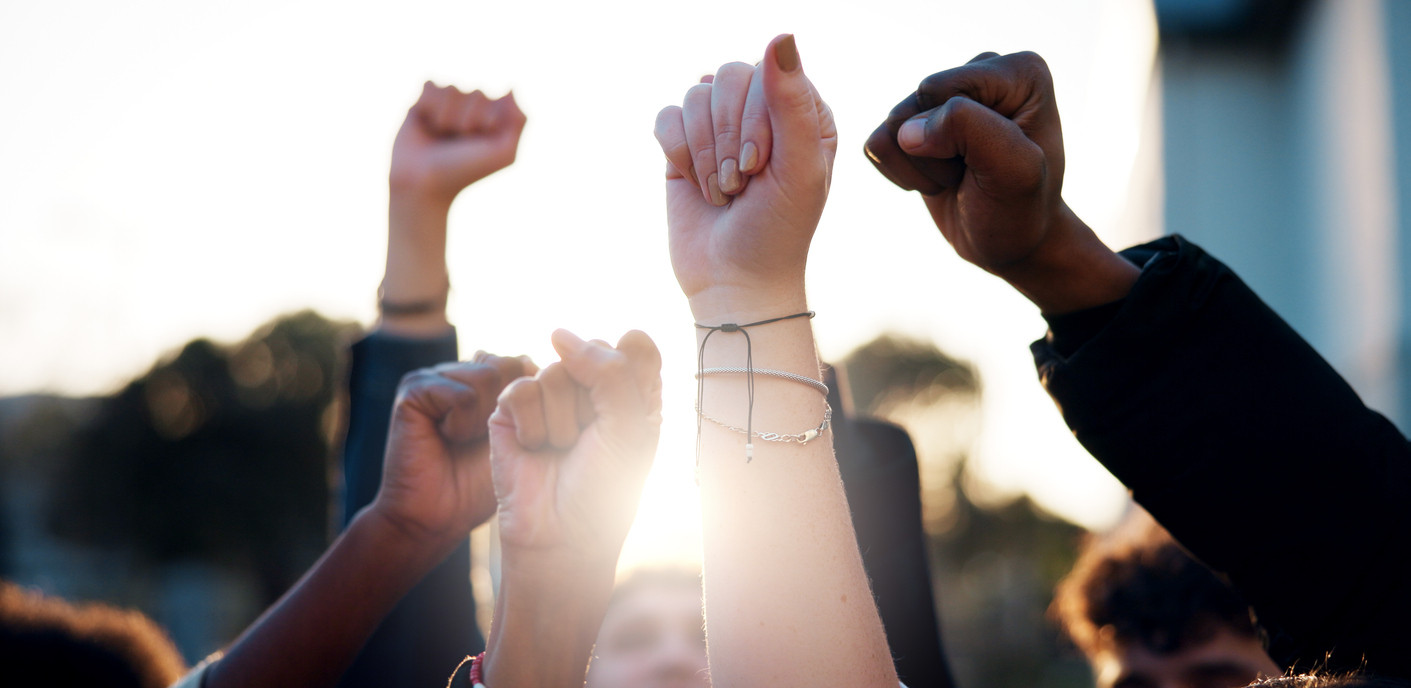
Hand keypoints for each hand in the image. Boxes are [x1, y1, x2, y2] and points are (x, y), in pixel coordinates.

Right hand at [370, 352, 532, 553]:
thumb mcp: (520, 440)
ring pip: (489, 376)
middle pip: (511, 363)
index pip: (526, 363)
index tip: (520, 438)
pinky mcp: (414, 388)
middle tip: (485, 440)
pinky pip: (463, 395)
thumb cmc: (482, 484)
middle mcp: (461, 370)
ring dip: (483, 419)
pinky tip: (447, 438)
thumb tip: (543, 366)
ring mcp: (436, 375)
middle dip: (509, 408)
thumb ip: (534, 402)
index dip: (532, 402)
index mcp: (486, 377)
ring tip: (463, 439)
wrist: (437, 516)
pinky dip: (462, 424)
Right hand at [389, 82, 526, 206]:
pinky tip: (425, 123)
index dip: (489, 122)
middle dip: (468, 120)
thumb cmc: (464, 171)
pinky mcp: (423, 101)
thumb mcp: (503, 154)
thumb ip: (518, 121)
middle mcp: (472, 110)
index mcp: (494, 120)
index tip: (480, 145)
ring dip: (447, 116)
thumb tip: (510, 88)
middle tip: (457, 144)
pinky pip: (430, 84)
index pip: (502, 101)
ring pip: (452, 89)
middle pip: (478, 93)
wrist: (422, 183)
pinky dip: (428, 105)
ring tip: (440, 136)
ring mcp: (448, 104)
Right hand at [488, 330, 661, 561]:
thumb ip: (610, 369)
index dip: (629, 375)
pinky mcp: (513, 409)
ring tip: (562, 451)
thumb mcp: (630, 428)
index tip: (626, 418)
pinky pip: (522, 388)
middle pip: (593, 352)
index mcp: (635, 389)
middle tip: (591, 442)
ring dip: (562, 420)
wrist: (560, 536)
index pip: (636, 344)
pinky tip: (535, 448)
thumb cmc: (605, 488)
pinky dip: (532, 424)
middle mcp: (595, 387)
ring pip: (555, 370)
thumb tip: (558, 334)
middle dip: (593, 403)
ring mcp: (552, 395)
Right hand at [654, 35, 835, 317]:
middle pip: (727, 76)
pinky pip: (666, 116)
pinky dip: (678, 153)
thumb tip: (781, 36)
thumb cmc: (778, 230)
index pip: (768, 72)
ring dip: (705, 152)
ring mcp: (721, 126)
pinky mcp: (684, 146)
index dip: (754, 118)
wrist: (733, 281)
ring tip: (723, 191)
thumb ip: (793, 103)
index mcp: (803, 111)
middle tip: (739, 182)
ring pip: (694, 95)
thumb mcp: (798, 169)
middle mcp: (762, 111)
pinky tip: (695, 183)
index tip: (759, 167)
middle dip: (727, 136)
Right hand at [863, 52, 1136, 312]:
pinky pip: (877, 143)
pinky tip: (935, 180)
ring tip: (956, 178)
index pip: (941, 89)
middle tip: (972, 174)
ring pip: (892, 124)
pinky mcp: (915, 121)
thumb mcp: (1014, 173)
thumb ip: (971, 129)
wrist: (1006, 242)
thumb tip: (906, 130)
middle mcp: (982, 70)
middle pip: (915, 104)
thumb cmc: (1019, 209)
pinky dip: (900, 173)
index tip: (992, 164)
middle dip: (934, 153)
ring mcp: (946, 94)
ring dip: (919, 167)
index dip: (953, 136)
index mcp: (1018, 71)